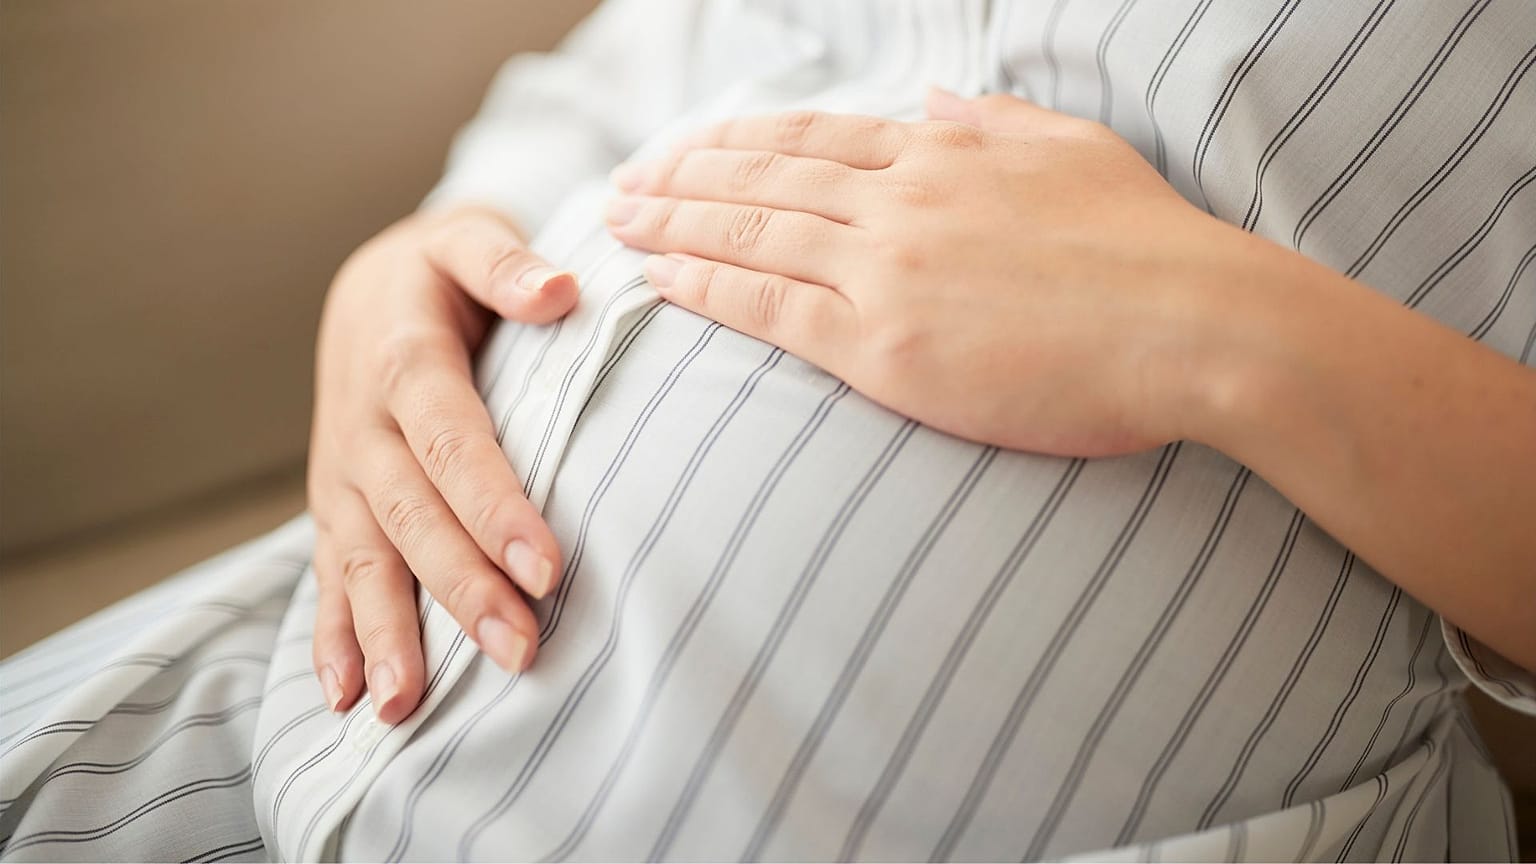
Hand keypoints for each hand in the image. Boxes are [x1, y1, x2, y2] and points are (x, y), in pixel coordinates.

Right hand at [308, 204, 576, 721]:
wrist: (371, 284)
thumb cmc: (440, 269)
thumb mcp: (467, 237)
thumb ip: (506, 261)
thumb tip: (560, 290)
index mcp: (402, 360)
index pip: (452, 441)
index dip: (493, 503)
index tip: (544, 566)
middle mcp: (362, 426)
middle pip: (410, 514)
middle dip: (460, 587)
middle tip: (517, 650)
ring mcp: (340, 472)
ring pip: (360, 558)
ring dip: (385, 632)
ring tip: (407, 704)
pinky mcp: (335, 504)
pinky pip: (326, 573)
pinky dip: (332, 635)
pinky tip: (348, 695)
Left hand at [604, 91, 1245, 456]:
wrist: (1195, 324)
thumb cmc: (1151, 244)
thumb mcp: (1072, 149)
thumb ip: (990, 122)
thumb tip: (933, 99)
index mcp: (942, 153)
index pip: (811, 141)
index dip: (737, 142)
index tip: (687, 149)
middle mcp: (899, 201)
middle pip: (762, 179)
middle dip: (682, 178)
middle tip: (622, 184)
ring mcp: (885, 270)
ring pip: (751, 235)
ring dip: (674, 226)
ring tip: (619, 224)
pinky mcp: (882, 347)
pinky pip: (768, 308)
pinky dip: (705, 288)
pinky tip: (658, 280)